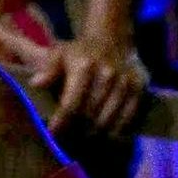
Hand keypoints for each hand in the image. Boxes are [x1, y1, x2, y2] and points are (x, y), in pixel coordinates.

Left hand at [33, 25, 149, 145]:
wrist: (113, 40)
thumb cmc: (80, 53)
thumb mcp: (59, 54)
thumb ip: (48, 69)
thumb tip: (36, 83)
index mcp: (84, 67)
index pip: (71, 105)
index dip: (61, 123)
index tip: (54, 134)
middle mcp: (107, 74)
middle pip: (89, 117)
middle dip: (77, 130)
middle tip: (70, 137)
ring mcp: (125, 82)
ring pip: (107, 122)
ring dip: (95, 133)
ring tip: (86, 135)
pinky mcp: (140, 89)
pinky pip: (127, 120)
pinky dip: (116, 130)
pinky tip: (106, 132)